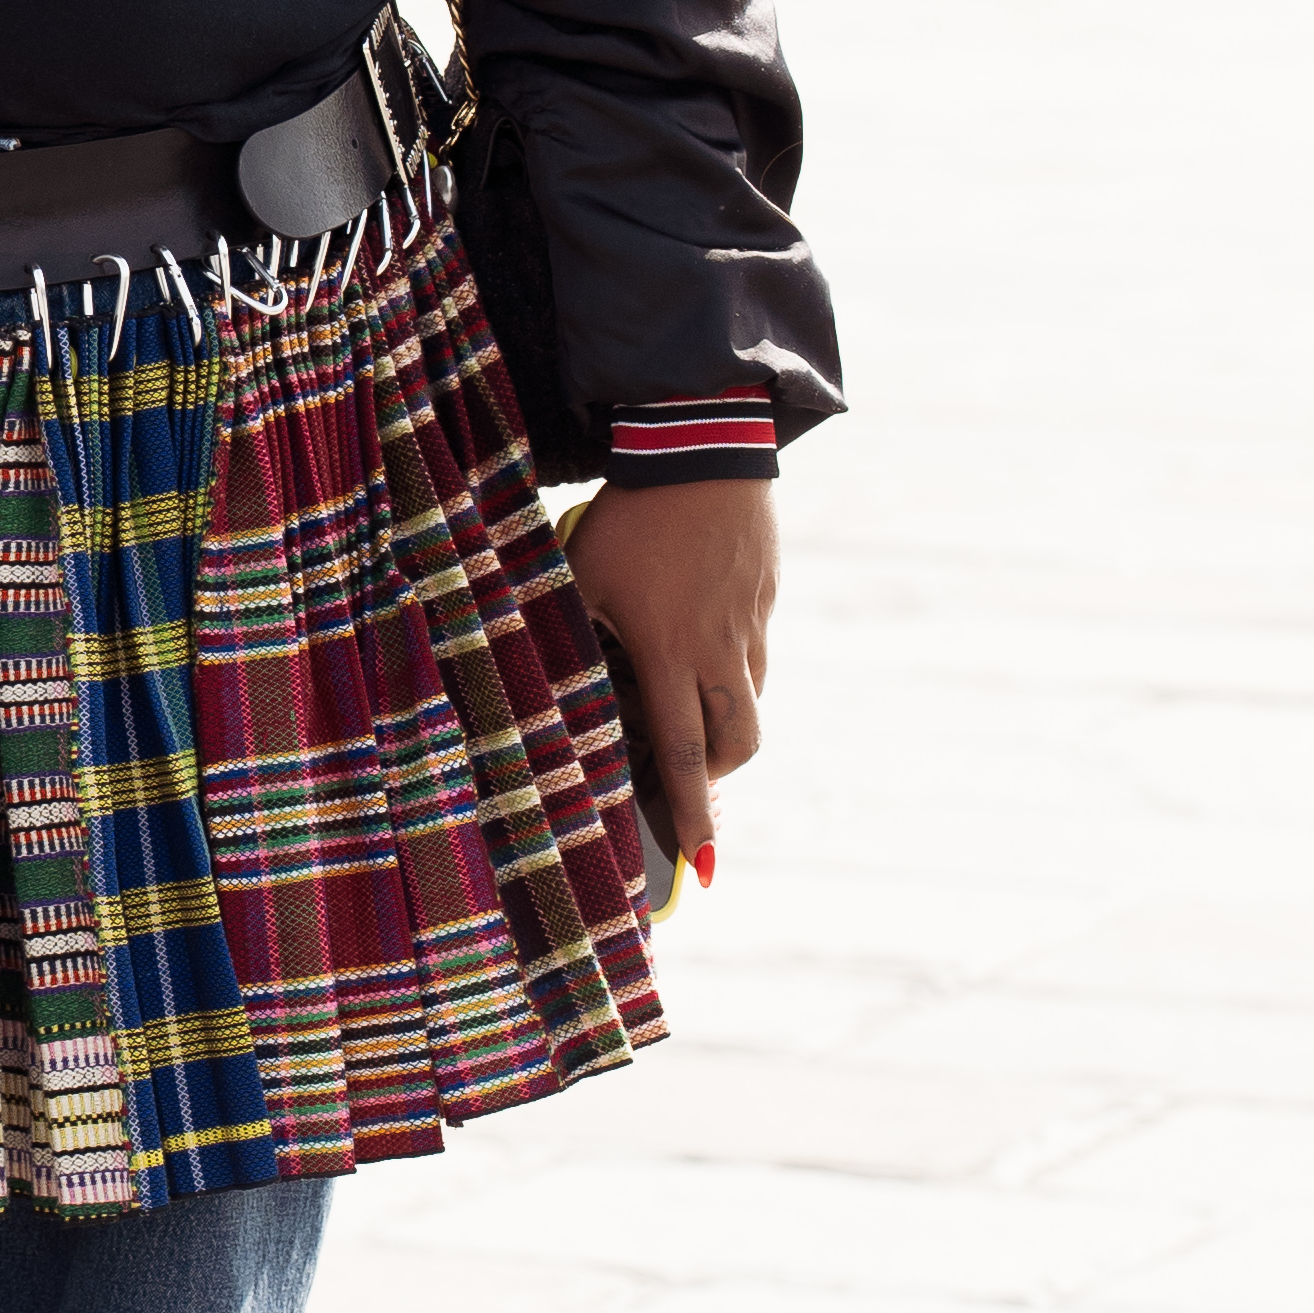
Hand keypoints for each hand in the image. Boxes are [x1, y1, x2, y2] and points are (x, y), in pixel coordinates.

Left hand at [567, 476, 777, 874]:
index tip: (703, 866)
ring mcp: (750, 625)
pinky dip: (730, 671)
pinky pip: (754, 655)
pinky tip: (696, 637)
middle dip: (713, 778)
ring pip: (750, 702)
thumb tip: (546, 685)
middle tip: (686, 781)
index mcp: (670, 653)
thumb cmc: (628, 514)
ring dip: (722, 723)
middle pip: (736, 745)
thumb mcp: (580, 577)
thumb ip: (568, 636)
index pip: (683, 755)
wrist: (701, 446)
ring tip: (682, 702)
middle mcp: (719, 650)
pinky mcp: (766, 598)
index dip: (692, 815)